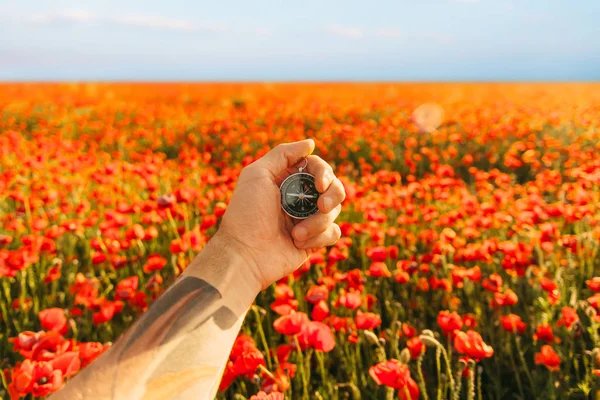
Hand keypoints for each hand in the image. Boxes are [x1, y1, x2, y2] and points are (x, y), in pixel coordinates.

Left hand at [217, 139, 344, 289]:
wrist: (244, 255)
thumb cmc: (246, 213)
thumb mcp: (257, 174)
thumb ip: (283, 154)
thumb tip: (311, 143)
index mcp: (287, 179)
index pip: (317, 167)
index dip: (324, 173)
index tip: (319, 185)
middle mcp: (299, 197)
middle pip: (333, 187)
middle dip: (332, 195)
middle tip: (321, 206)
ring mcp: (307, 219)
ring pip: (334, 211)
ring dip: (318, 222)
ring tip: (296, 233)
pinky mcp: (313, 241)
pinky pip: (333, 233)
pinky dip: (320, 237)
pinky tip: (299, 242)